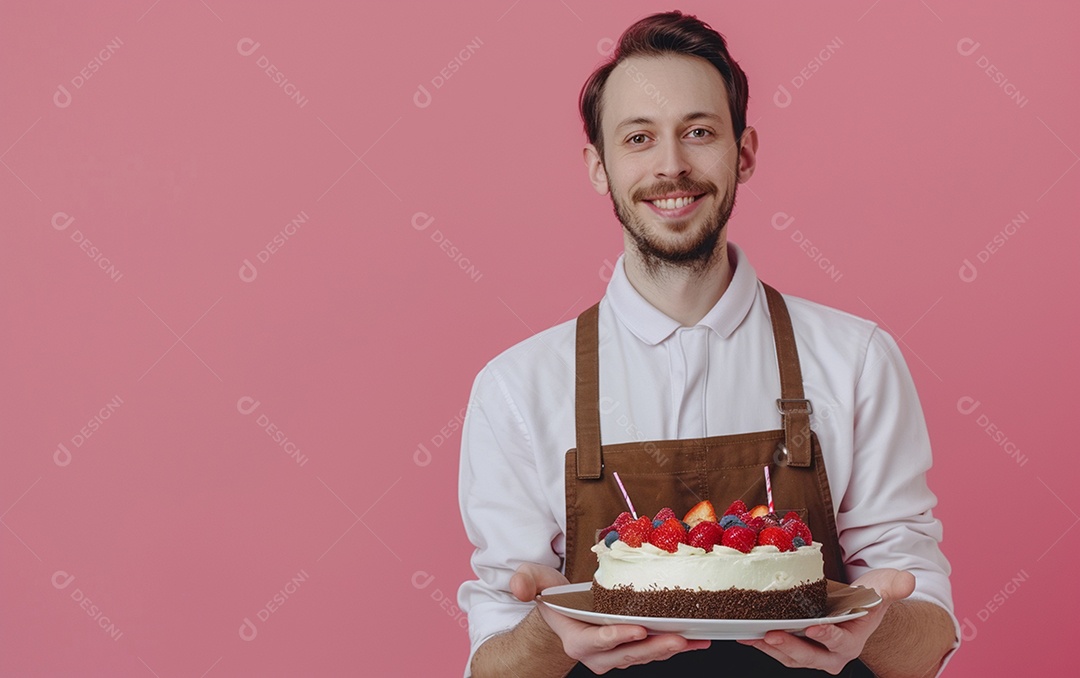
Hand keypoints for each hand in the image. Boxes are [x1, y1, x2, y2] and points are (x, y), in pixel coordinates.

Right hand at [511, 563, 710, 673]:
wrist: (566, 611)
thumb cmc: (553, 595)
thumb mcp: (535, 581)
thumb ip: (525, 581)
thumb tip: (519, 588)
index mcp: (575, 639)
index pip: (596, 642)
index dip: (617, 636)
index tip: (638, 628)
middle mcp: (597, 654)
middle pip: (628, 654)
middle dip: (654, 647)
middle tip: (678, 638)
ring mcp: (617, 655)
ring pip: (645, 655)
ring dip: (670, 648)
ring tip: (694, 639)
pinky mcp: (633, 650)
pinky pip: (655, 650)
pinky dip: (677, 645)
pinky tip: (698, 638)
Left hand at [736, 568, 914, 674]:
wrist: (853, 608)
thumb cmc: (867, 598)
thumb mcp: (881, 589)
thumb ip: (891, 586)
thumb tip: (907, 581)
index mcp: (853, 641)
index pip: (840, 643)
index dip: (827, 637)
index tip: (813, 628)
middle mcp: (832, 653)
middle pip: (809, 655)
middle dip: (789, 646)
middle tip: (771, 634)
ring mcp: (812, 653)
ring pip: (789, 655)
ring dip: (770, 647)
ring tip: (751, 635)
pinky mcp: (796, 647)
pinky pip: (777, 649)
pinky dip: (761, 643)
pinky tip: (745, 634)